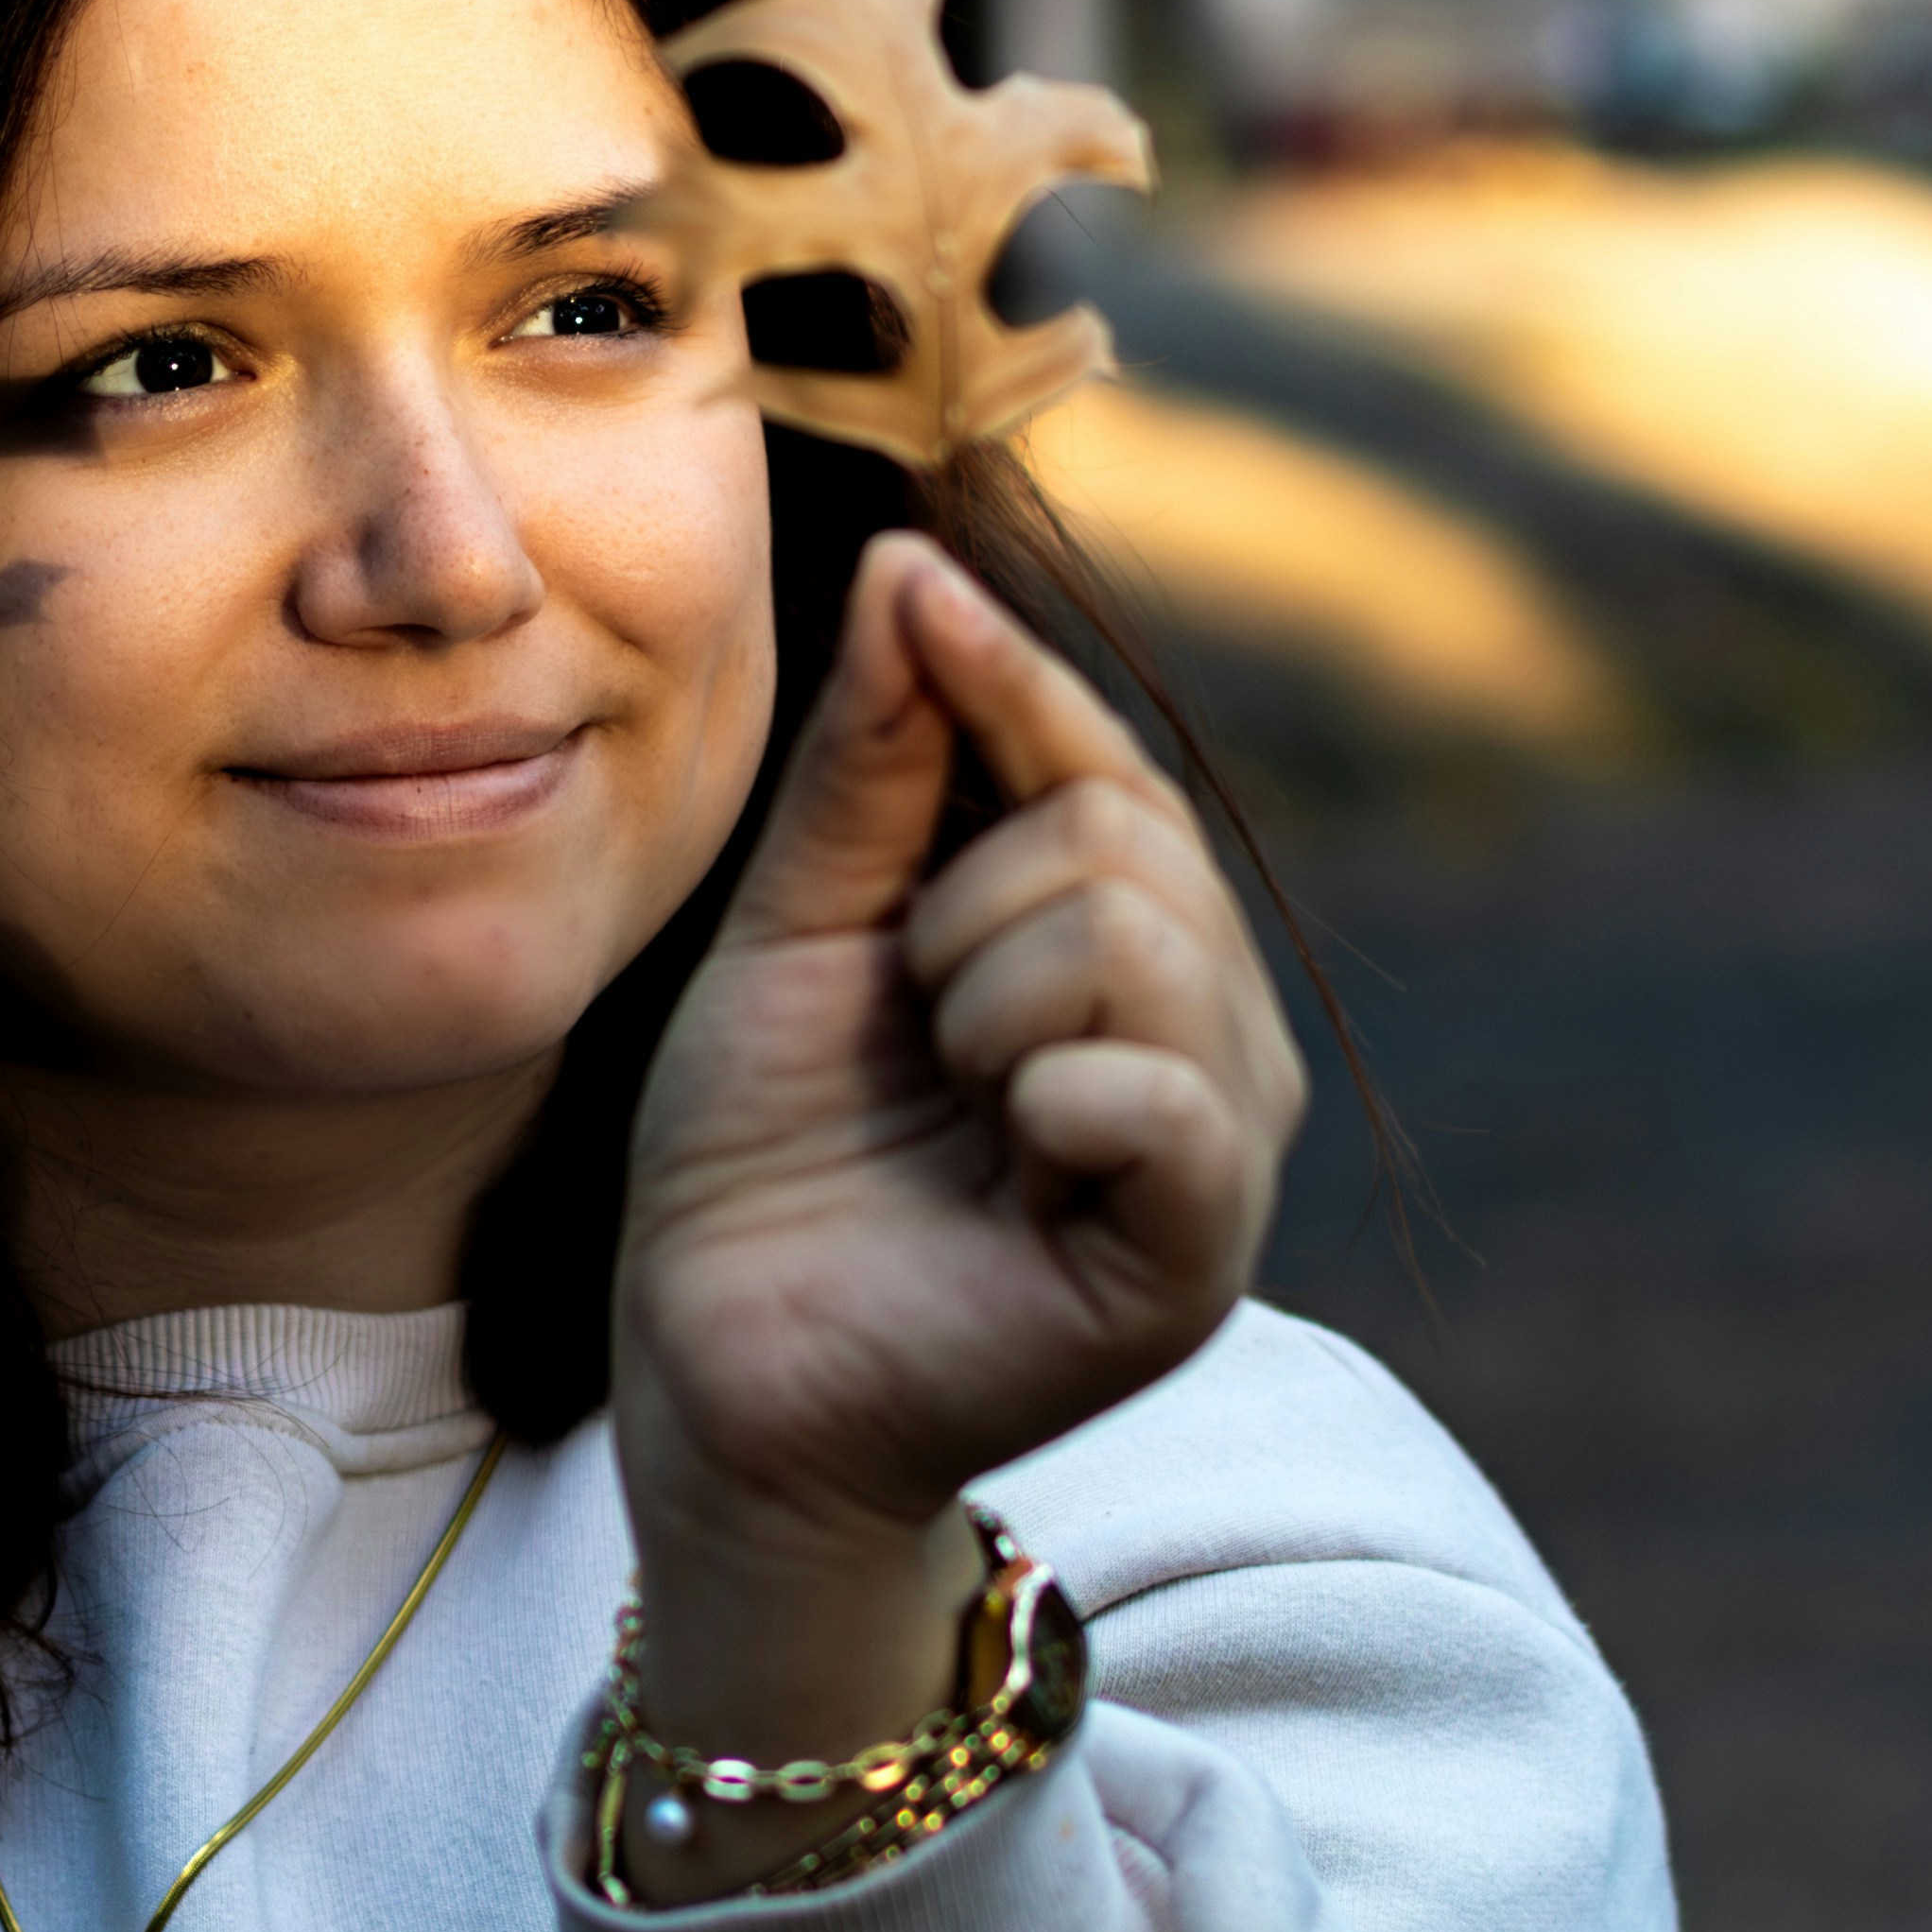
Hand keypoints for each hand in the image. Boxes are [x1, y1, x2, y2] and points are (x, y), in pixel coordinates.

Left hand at [611, 534, 1305, 1777]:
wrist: (719, 1369)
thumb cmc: (759, 1160)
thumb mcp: (797, 928)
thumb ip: (874, 762)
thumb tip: (914, 562)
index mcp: (1118, 950)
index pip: (1103, 763)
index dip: (1009, 681)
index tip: (915, 604)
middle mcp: (1201, 1035)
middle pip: (1123, 835)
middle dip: (960, 900)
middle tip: (908, 1023)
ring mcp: (1212, 1148)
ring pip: (1137, 936)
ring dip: (982, 997)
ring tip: (946, 1095)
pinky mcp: (1193, 1258)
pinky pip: (1165, 1099)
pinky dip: (1056, 1089)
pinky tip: (1010, 1140)